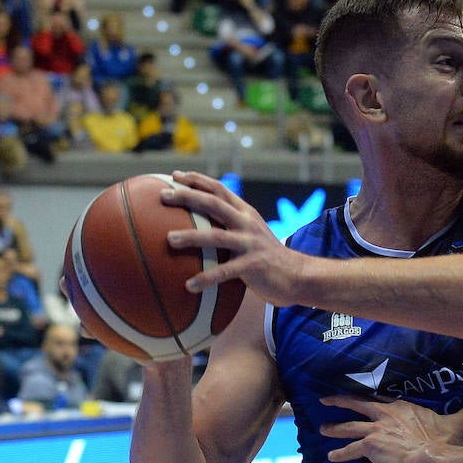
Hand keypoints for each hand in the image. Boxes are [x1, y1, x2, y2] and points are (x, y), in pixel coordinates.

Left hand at [162, 170, 305, 304]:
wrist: (299, 276)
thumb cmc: (268, 257)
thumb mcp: (251, 235)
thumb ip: (231, 227)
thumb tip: (199, 227)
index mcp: (245, 213)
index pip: (219, 189)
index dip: (197, 180)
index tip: (174, 176)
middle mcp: (247, 223)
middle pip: (214, 203)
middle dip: (187, 197)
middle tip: (163, 196)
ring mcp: (250, 244)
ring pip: (216, 236)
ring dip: (191, 237)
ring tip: (169, 240)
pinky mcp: (253, 265)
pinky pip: (225, 272)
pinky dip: (206, 278)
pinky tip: (189, 286)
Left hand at [319, 391, 462, 462]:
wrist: (434, 458)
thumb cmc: (445, 442)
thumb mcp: (460, 422)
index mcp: (403, 408)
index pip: (381, 400)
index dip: (369, 398)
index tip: (359, 396)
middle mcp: (385, 415)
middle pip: (357, 405)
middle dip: (340, 402)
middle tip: (324, 401)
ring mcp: (376, 430)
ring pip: (348, 426)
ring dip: (334, 428)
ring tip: (322, 429)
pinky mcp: (371, 447)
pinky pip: (351, 450)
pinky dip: (341, 453)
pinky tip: (332, 458)